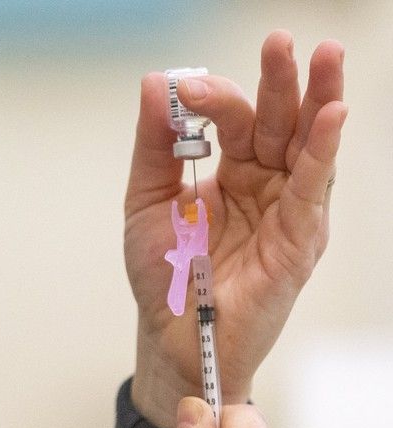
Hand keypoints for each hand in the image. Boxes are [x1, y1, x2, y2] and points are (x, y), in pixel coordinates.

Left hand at [126, 31, 346, 427]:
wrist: (169, 337)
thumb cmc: (165, 276)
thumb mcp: (147, 202)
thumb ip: (153, 146)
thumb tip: (155, 82)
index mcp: (232, 173)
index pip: (236, 120)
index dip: (215, 100)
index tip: (184, 90)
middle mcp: (265, 186)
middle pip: (281, 123)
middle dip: (281, 81)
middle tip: (279, 41)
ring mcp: (286, 212)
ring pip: (309, 148)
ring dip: (319, 102)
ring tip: (325, 57)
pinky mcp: (298, 242)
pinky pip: (313, 193)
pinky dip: (322, 155)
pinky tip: (331, 118)